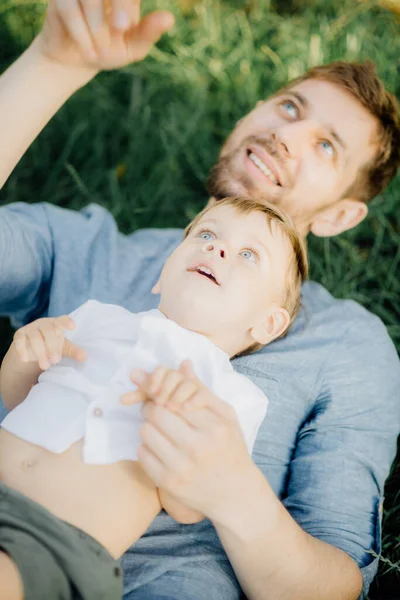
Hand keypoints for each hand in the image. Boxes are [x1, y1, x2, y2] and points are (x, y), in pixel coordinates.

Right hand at [13, 315, 86, 370]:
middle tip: (57, 360)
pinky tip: (25, 359)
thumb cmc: (51, 343)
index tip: (73, 327)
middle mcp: (43, 324)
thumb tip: (85, 357)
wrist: (31, 347)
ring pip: (35, 337)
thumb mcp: (63, 348)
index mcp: (56, 324)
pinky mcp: (19, 335)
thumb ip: (73, 351)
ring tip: (45, 366)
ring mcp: (30, 328)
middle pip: (48, 331)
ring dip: (40, 352)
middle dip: (53, 346)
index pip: (62, 320)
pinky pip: (19, 341)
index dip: (67, 322)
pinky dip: (22, 350)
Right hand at [36, 0, 174, 70]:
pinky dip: (81, 33)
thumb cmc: (109, 50)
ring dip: (97, 27)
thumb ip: (149, 33)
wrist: (78, 61)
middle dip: (119, 4)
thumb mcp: (133, 47)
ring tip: (101, 52)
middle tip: (121, 29)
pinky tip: (89, 52)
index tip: (129, 24)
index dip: (127, 4)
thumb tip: (169, 18)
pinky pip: (70, 9)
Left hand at [128, 361, 255, 520]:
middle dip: (152, 407)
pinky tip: (161, 448)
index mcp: (213, 426)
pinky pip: (142, 454)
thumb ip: (202, 390)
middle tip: (157, 410)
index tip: (161, 395)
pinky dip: (147, 447)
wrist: (234, 492)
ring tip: (160, 429)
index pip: (174, 398)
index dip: (162, 393)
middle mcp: (197, 446)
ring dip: (148, 427)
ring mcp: (181, 466)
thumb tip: (182, 364)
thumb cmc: (230, 448)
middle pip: (155, 413)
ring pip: (145, 432)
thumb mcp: (225, 416)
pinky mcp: (168, 482)